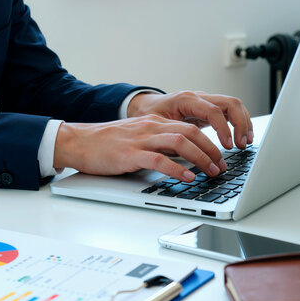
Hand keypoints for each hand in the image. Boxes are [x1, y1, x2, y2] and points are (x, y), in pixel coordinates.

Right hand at [54, 115, 227, 181]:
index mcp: (153, 122)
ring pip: (180, 142)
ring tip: (211, 172)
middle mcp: (150, 127)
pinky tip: (187, 177)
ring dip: (201, 158)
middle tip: (222, 166)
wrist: (78, 141)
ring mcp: (140, 140)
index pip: (190, 128)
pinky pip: (159, 160)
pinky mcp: (129, 154)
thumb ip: (156, 143)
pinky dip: (176, 169)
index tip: (219, 157)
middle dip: (211, 150)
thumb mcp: (136, 136)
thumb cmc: (105, 143)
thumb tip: (180, 158)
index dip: (209, 143)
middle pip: (191, 133)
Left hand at [127, 91, 253, 148]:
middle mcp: (199, 97)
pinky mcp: (209, 108)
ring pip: (233, 105)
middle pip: (229, 103)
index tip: (227, 146)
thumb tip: (184, 151)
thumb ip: (171, 135)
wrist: (146, 106)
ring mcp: (205, 101)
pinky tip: (241, 138)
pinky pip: (230, 111)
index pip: (213, 110)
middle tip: (241, 145)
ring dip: (243, 123)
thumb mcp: (156, 125)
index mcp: (185, 99)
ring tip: (245, 143)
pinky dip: (239, 123)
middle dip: (240, 124)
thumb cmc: (149, 115)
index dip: (223, 128)